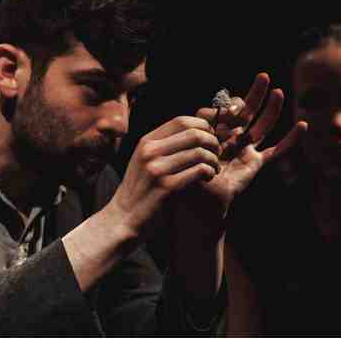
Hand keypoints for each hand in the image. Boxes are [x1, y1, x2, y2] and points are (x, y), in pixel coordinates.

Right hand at [105, 116, 220, 239]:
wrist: (123, 218)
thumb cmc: (139, 190)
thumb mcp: (143, 161)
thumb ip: (162, 146)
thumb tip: (192, 130)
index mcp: (146, 142)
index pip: (181, 120)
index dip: (202, 126)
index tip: (209, 138)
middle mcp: (151, 152)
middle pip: (194, 134)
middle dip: (212, 143)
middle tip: (216, 154)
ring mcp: (158, 169)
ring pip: (200, 153)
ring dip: (213, 160)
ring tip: (214, 169)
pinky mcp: (167, 188)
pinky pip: (199, 171)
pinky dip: (209, 173)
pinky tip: (208, 178)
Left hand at [195, 72, 306, 211]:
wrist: (197, 203)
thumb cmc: (187, 174)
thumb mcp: (191, 143)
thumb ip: (201, 124)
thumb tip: (213, 108)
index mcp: (214, 132)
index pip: (225, 110)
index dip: (229, 105)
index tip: (227, 109)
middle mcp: (231, 140)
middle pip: (248, 112)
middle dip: (255, 94)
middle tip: (263, 76)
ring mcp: (245, 151)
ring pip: (262, 127)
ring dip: (272, 109)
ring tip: (278, 92)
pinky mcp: (255, 165)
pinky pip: (276, 151)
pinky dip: (290, 140)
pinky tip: (303, 126)